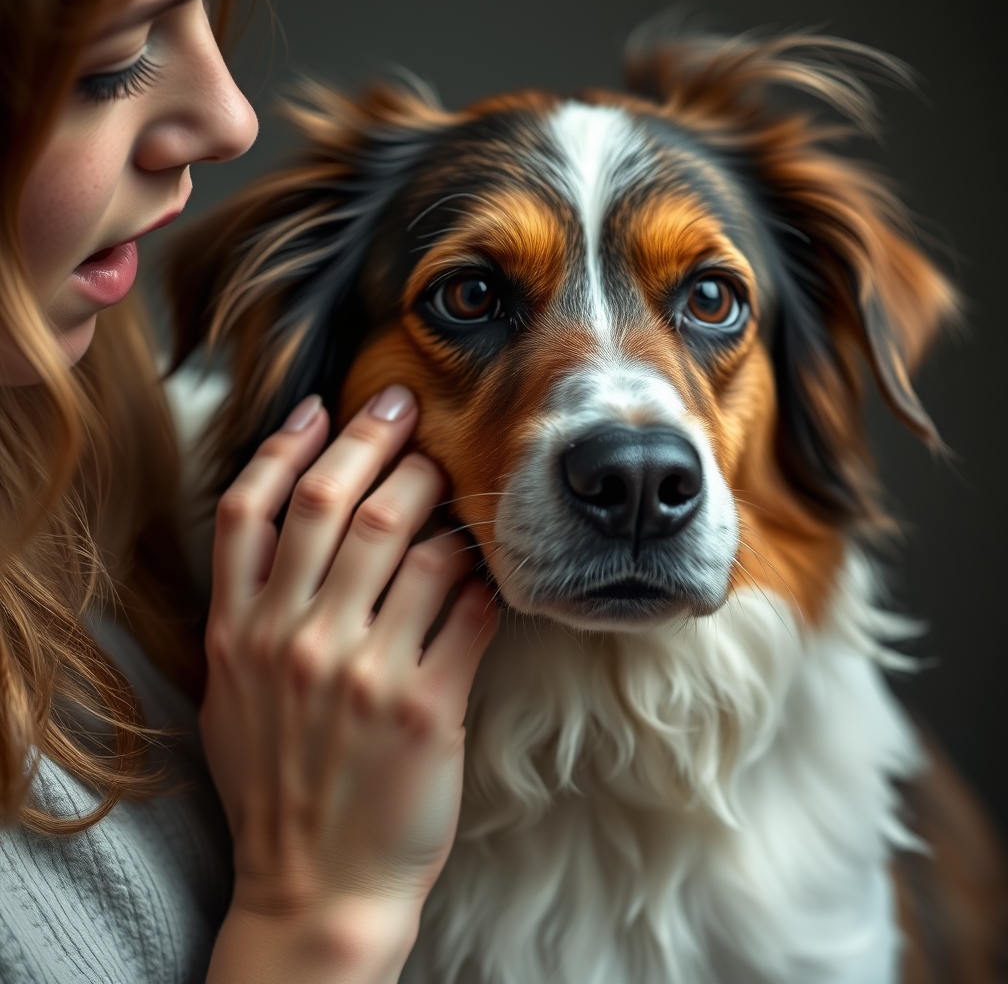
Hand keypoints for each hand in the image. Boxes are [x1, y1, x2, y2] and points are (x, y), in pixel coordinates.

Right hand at [201, 386, 496, 983]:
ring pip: (412, 542)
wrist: (315, 888)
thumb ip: (249, 613)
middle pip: (339, 503)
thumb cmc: (276, 785)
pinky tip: (489, 565)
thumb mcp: (231, 695)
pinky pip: (468, 610)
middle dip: (382, 443)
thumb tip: (294, 528)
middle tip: (412, 416)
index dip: (286, 443)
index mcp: (237, 633)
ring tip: (454, 484)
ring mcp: (361, 671)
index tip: (326, 404)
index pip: (250, 509)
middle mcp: (293, 640)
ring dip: (441, 499)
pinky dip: (484, 576)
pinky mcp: (427, 706)